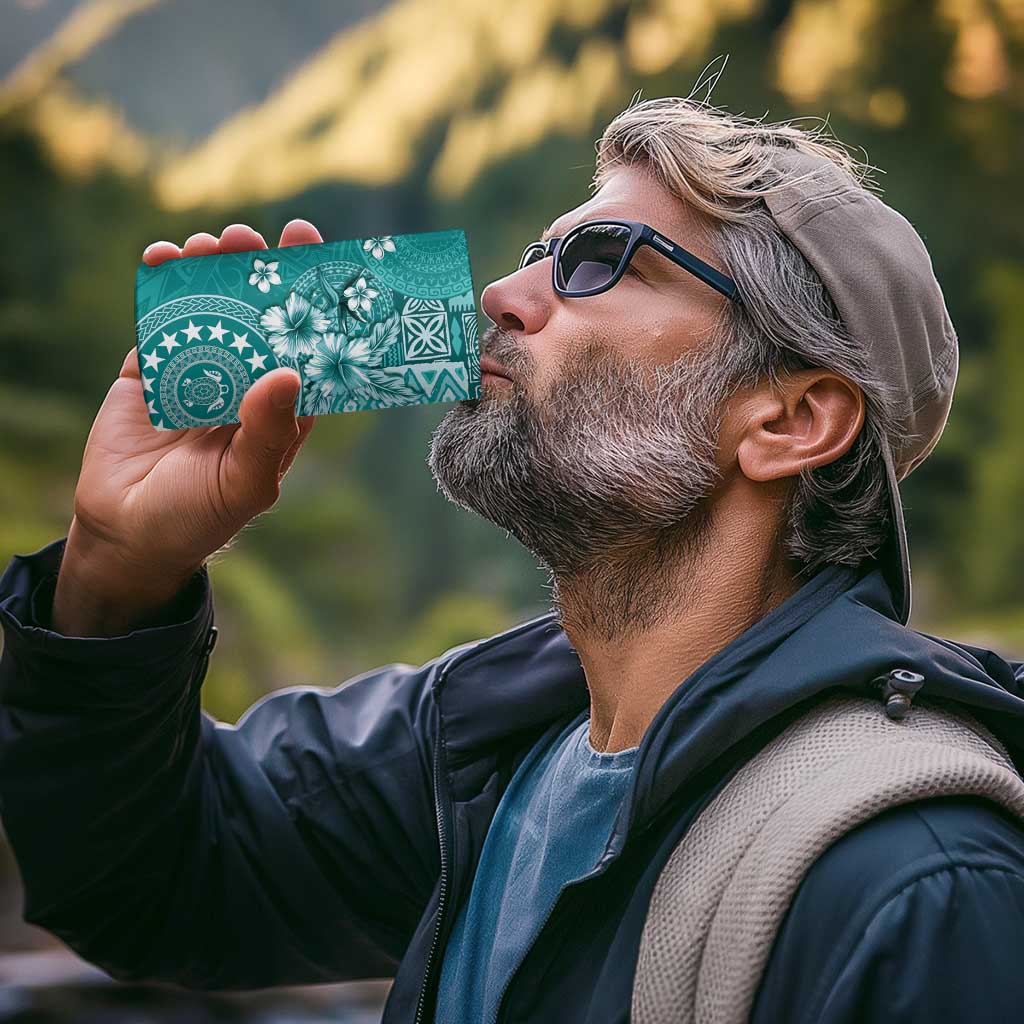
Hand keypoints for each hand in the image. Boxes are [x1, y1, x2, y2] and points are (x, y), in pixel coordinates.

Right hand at [52, 220, 321, 634]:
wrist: (126, 534)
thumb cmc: (199, 517)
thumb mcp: (245, 483)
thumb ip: (268, 432)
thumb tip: (289, 372)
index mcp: (281, 408)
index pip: (307, 348)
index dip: (315, 305)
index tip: (320, 262)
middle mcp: (246, 382)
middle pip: (260, 316)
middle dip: (260, 273)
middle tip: (255, 239)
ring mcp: (199, 371)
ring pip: (212, 308)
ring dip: (213, 271)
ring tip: (212, 245)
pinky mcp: (153, 368)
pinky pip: (161, 319)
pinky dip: (163, 286)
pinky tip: (165, 258)